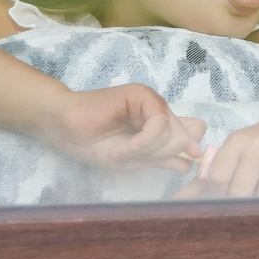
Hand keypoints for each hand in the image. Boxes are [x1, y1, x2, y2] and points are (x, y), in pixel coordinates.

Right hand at [43, 84, 206, 173]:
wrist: (65, 128)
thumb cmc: (95, 144)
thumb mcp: (135, 159)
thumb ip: (163, 158)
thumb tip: (191, 160)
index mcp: (161, 126)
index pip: (193, 133)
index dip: (189, 149)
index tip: (182, 164)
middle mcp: (160, 111)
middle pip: (185, 137)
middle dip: (161, 155)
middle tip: (132, 157)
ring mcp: (152, 101)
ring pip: (173, 132)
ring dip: (147, 150)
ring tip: (122, 152)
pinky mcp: (142, 95)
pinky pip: (158, 122)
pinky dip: (143, 141)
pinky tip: (125, 148)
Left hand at [182, 101, 258, 197]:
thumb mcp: (236, 149)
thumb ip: (211, 174)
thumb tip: (180, 200)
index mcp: (237, 141)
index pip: (217, 178)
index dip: (218, 193)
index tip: (224, 195)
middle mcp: (258, 145)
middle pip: (239, 191)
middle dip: (239, 202)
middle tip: (244, 201)